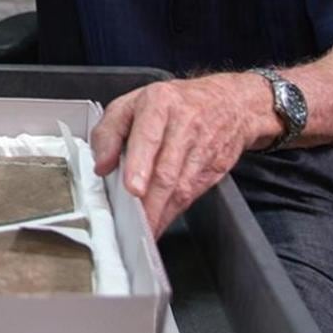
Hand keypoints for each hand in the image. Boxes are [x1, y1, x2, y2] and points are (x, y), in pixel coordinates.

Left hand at [88, 73, 273, 235]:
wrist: (229, 103)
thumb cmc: (176, 103)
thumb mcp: (132, 103)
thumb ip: (109, 131)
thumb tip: (102, 164)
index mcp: (160, 104)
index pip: (149, 136)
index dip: (140, 164)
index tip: (133, 188)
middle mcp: (184, 126)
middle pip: (167, 169)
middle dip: (150, 200)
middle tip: (134, 223)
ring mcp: (202, 149)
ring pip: (181, 187)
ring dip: (161, 212)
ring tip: (143, 230)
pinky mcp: (214, 169)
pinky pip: (192, 195)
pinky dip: (173, 212)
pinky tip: (159, 222)